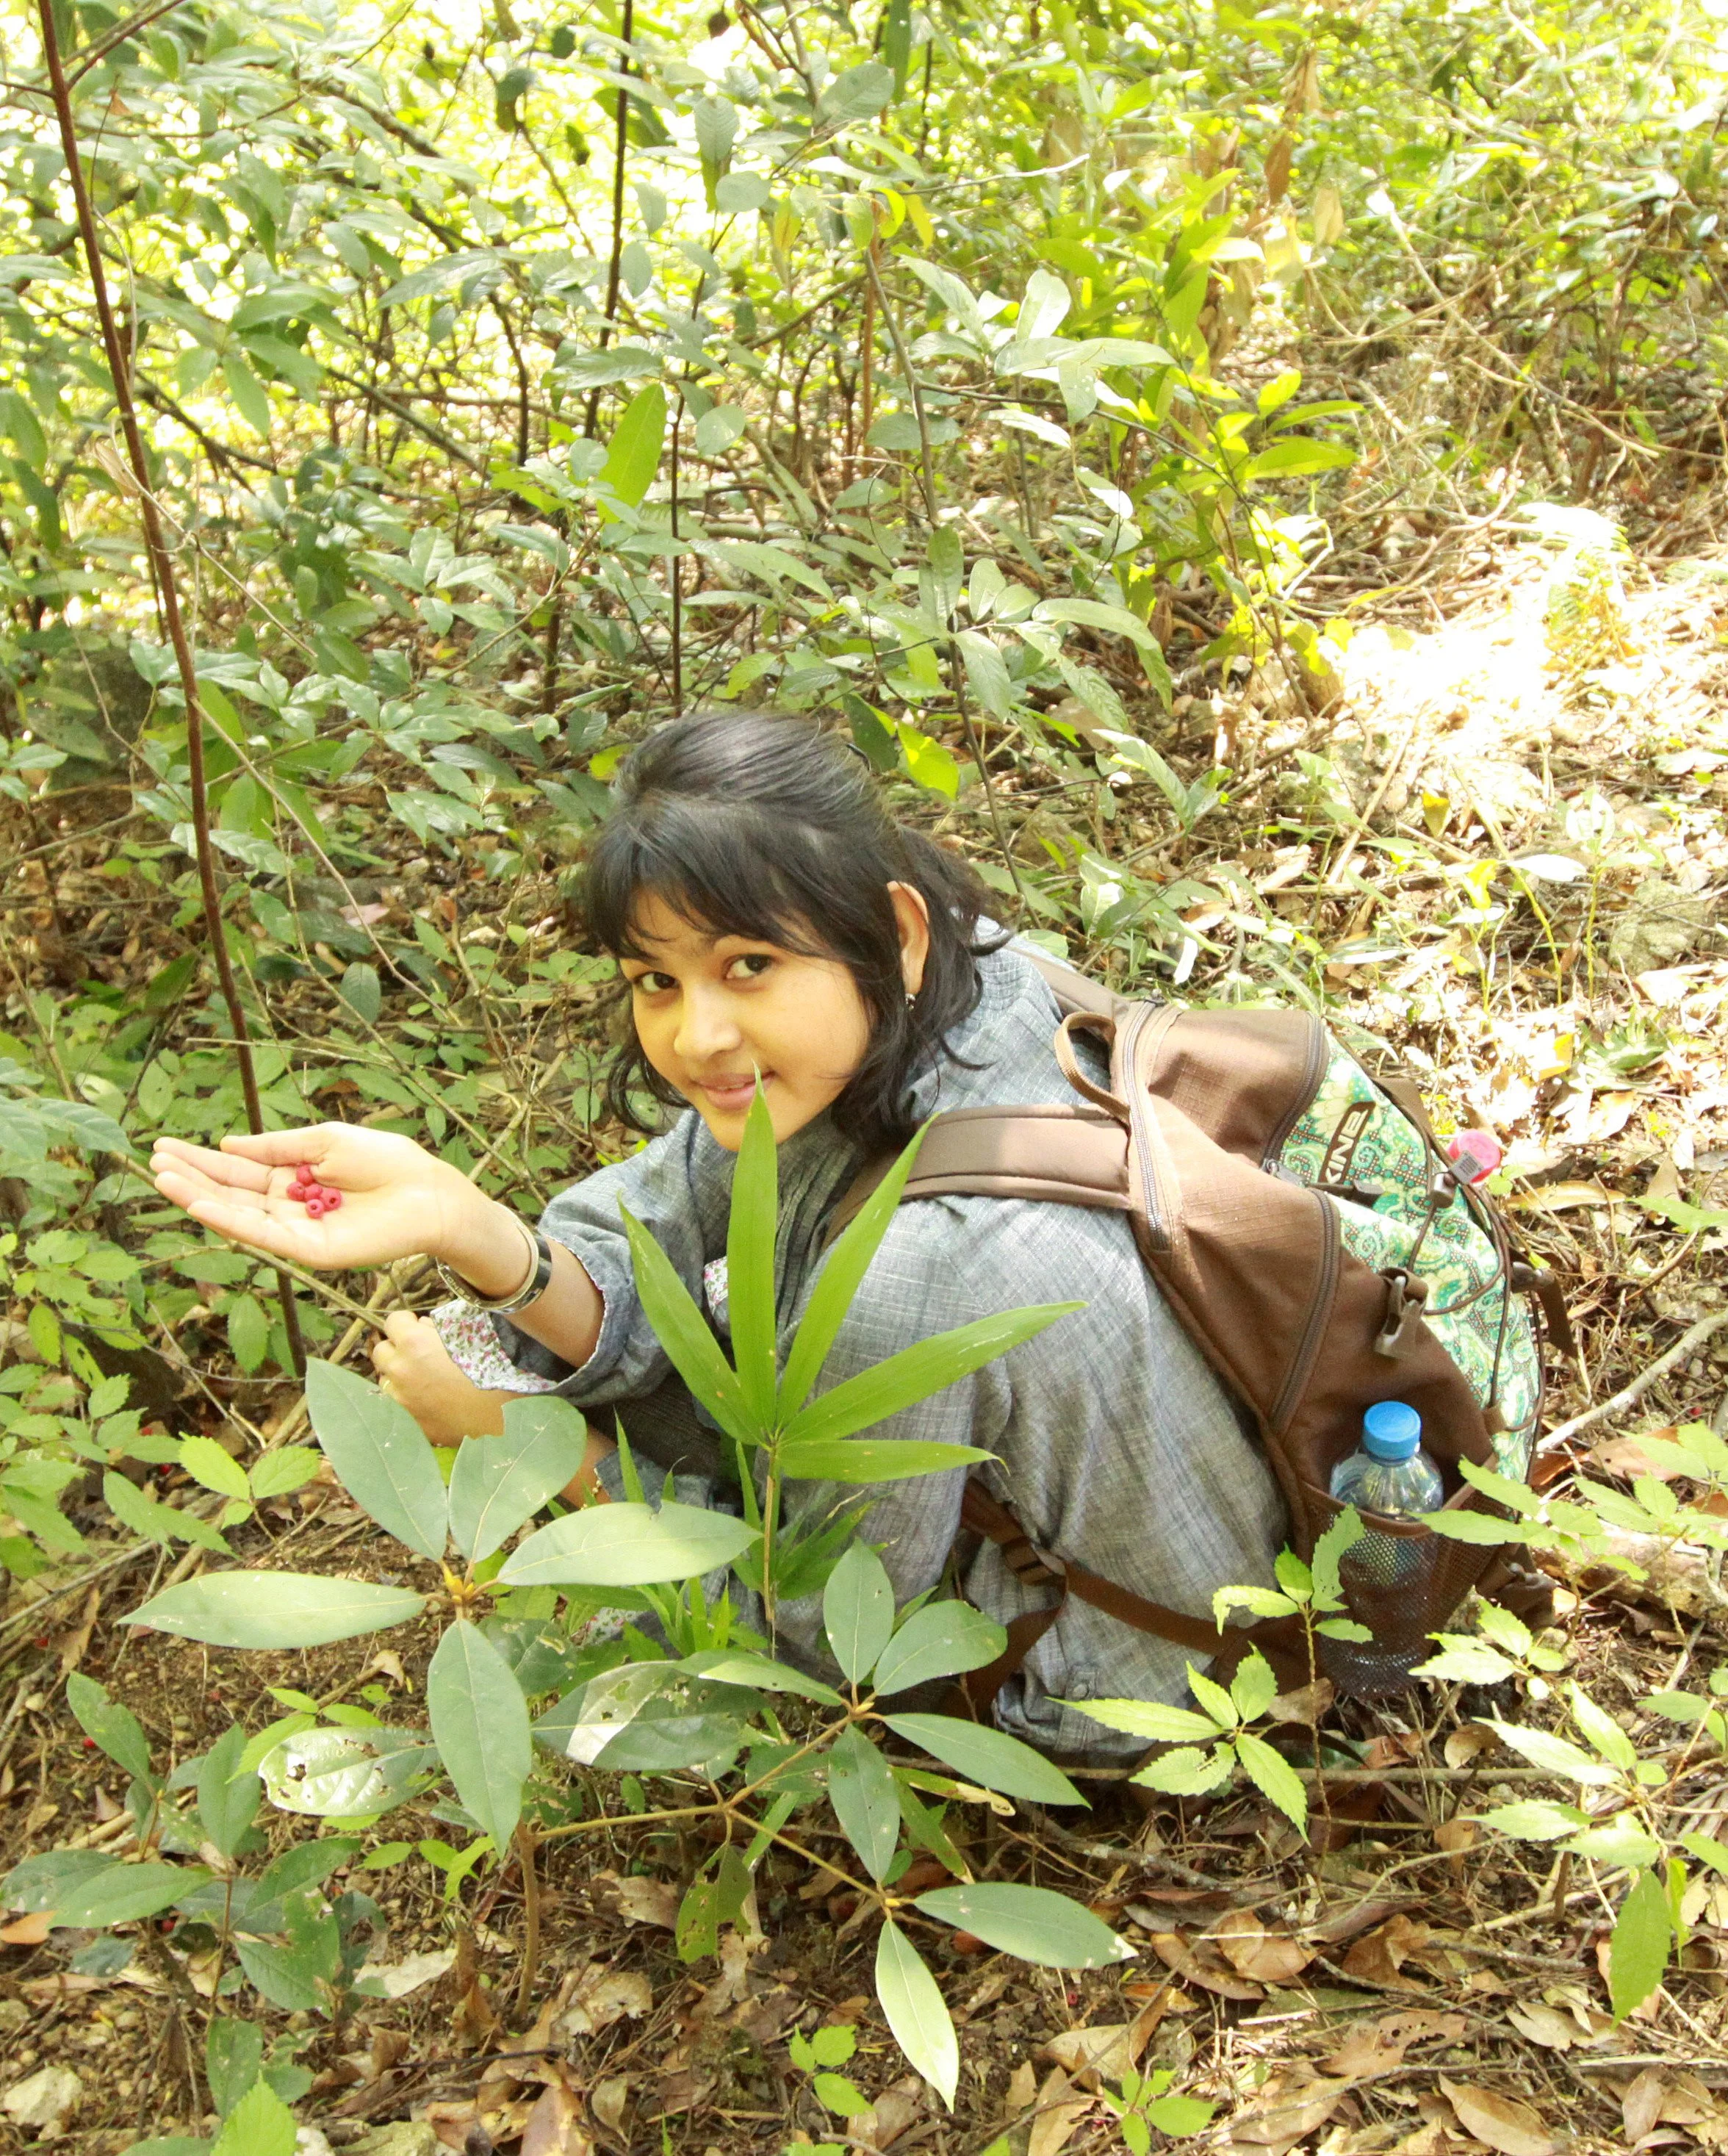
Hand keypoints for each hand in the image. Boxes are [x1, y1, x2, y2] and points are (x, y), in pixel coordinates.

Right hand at [150, 1124, 484, 1273]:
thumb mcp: (324, 1141)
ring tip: (163, 1179)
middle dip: (192, 1176)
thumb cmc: (386, 1161)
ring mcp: (296, 1229)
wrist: (429, 1192)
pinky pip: (262, 1235)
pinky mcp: (308, 1250)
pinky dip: (230, 1220)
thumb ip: (277, 1147)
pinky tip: (200, 1204)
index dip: (204, 1159)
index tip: (166, 1147)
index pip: (239, 1169)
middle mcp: (289, 1205)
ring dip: (199, 1197)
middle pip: (231, 1192)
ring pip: (238, 1215)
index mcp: (294, 1177)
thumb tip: (229, 1144)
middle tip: (153, 1160)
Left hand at [370, 1312, 512, 1442]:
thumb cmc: (494, 1367)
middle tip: (418, 1351)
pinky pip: (397, 1405)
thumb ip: (441, 1326)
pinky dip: (407, 1399)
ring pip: (385, 1379)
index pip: (393, 1321)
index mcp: (414, 1343)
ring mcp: (402, 1400)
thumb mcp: (470, 1333)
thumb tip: (423, 1327)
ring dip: (399, 1374)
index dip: (406, 1322)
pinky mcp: (410, 1422)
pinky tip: (428, 1399)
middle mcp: (401, 1370)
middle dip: (397, 1347)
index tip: (417, 1326)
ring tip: (423, 1377)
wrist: (507, 1413)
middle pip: (381, 1350)